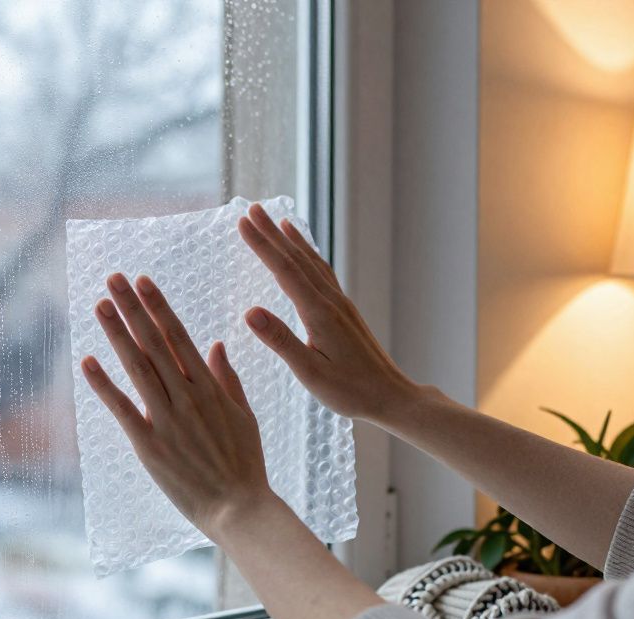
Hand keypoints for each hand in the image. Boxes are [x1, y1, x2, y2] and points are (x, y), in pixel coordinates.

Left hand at [81, 273, 278, 536]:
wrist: (238, 508)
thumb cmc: (245, 464)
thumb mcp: (245, 415)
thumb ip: (228, 378)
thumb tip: (215, 344)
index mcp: (210, 387)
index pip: (179, 336)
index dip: (158, 307)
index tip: (143, 281)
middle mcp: (187, 397)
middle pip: (154, 343)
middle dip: (133, 308)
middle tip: (113, 278)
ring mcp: (167, 420)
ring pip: (137, 368)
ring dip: (117, 334)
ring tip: (100, 305)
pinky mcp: (149, 445)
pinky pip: (122, 409)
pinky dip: (104, 384)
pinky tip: (88, 360)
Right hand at [238, 203, 416, 423]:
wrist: (390, 396)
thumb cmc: (349, 391)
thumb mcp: (309, 371)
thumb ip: (280, 340)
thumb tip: (249, 312)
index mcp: (319, 314)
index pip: (284, 271)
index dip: (262, 245)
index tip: (242, 223)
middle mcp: (330, 301)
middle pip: (296, 259)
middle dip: (271, 233)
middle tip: (251, 208)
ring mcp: (340, 303)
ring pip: (311, 262)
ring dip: (291, 240)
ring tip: (276, 220)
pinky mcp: (345, 311)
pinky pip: (323, 272)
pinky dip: (310, 255)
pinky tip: (305, 252)